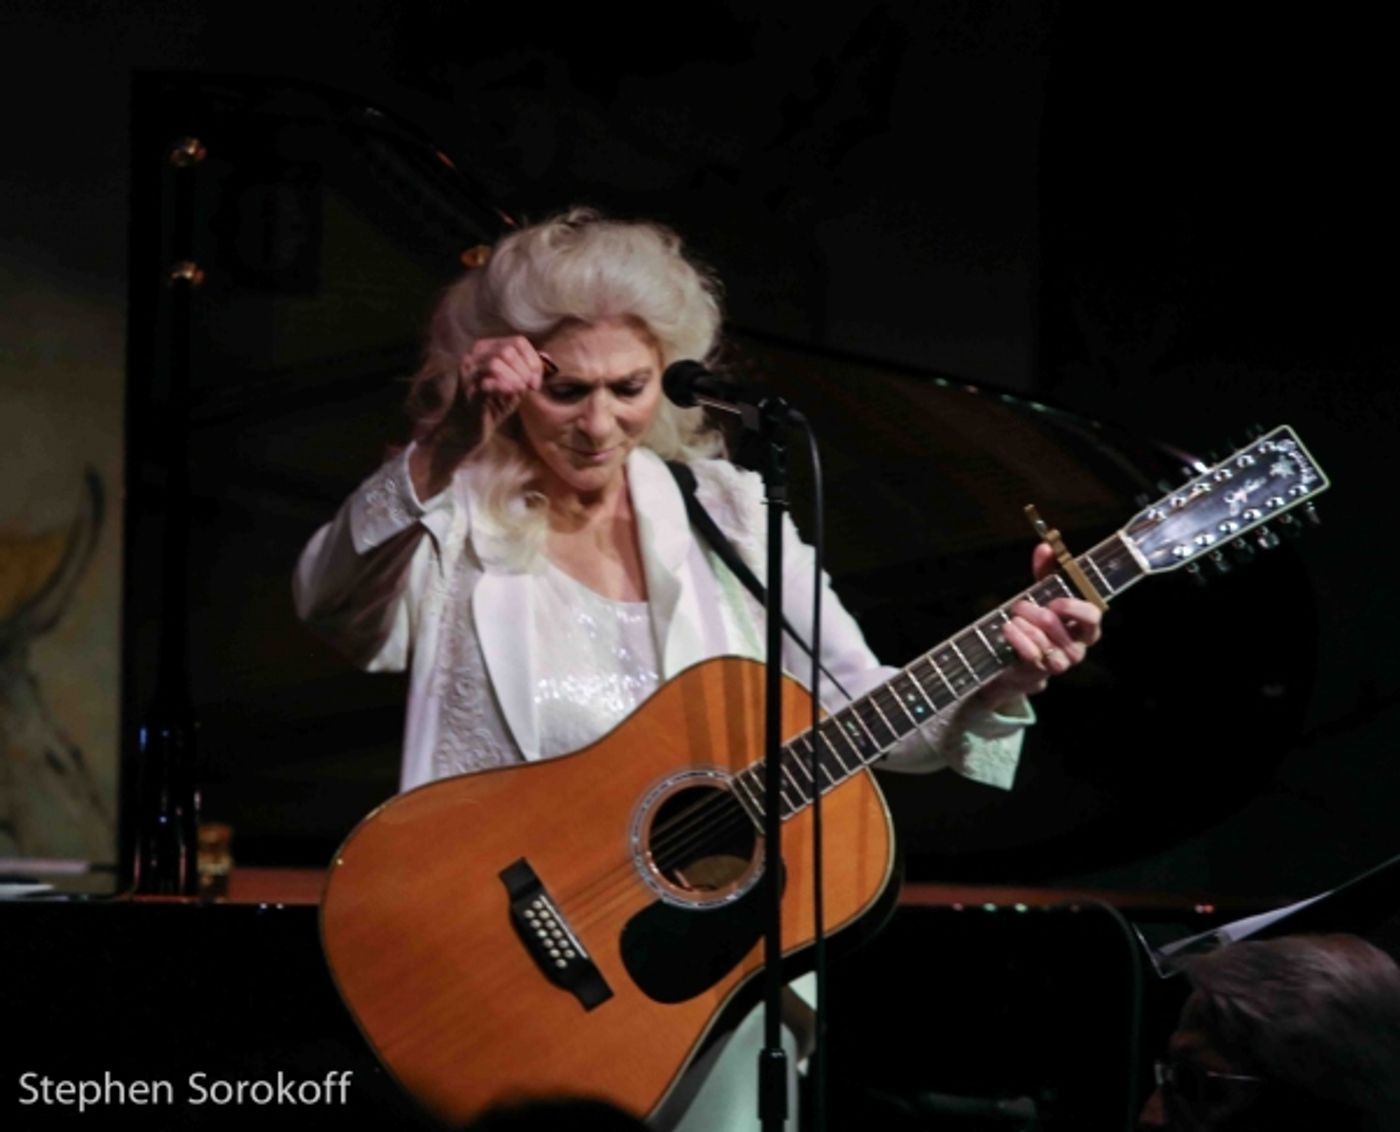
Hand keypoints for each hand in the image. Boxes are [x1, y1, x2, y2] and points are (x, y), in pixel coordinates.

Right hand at [410, 336, 552, 497]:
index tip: (536, 381)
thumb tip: (546, 356)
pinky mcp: (467, 390)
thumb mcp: (515, 384)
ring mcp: (467, 372)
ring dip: (515, 377)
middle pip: (508, 349)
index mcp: (486, 349)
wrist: (469, 429)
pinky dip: (504, 386)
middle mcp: (473, 355)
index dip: (533, 360)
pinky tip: (511, 393)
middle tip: (530, 387)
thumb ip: (528, 370)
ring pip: (496, 362)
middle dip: (525, 369)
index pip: (517, 341)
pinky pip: (488, 382)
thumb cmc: (493, 404)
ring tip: (520, 390)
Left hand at [977, 542, 1103, 711]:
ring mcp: (1059, 663)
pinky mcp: (1040, 673)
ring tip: (1013, 618)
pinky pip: (1031, 654)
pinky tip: (1009, 629)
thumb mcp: (1042, 595)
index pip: (1093, 616)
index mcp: (1086, 628)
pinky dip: (1017, 639)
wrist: (1017, 658)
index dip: (1073, 607)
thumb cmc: (1037, 623)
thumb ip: (1046, 571)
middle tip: (1021, 605)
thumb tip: (1045, 545)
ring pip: (1044, 641)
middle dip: (1035, 612)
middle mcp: (1077, 648)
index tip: (1054, 601)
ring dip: (1023, 625)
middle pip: (1058, 626)